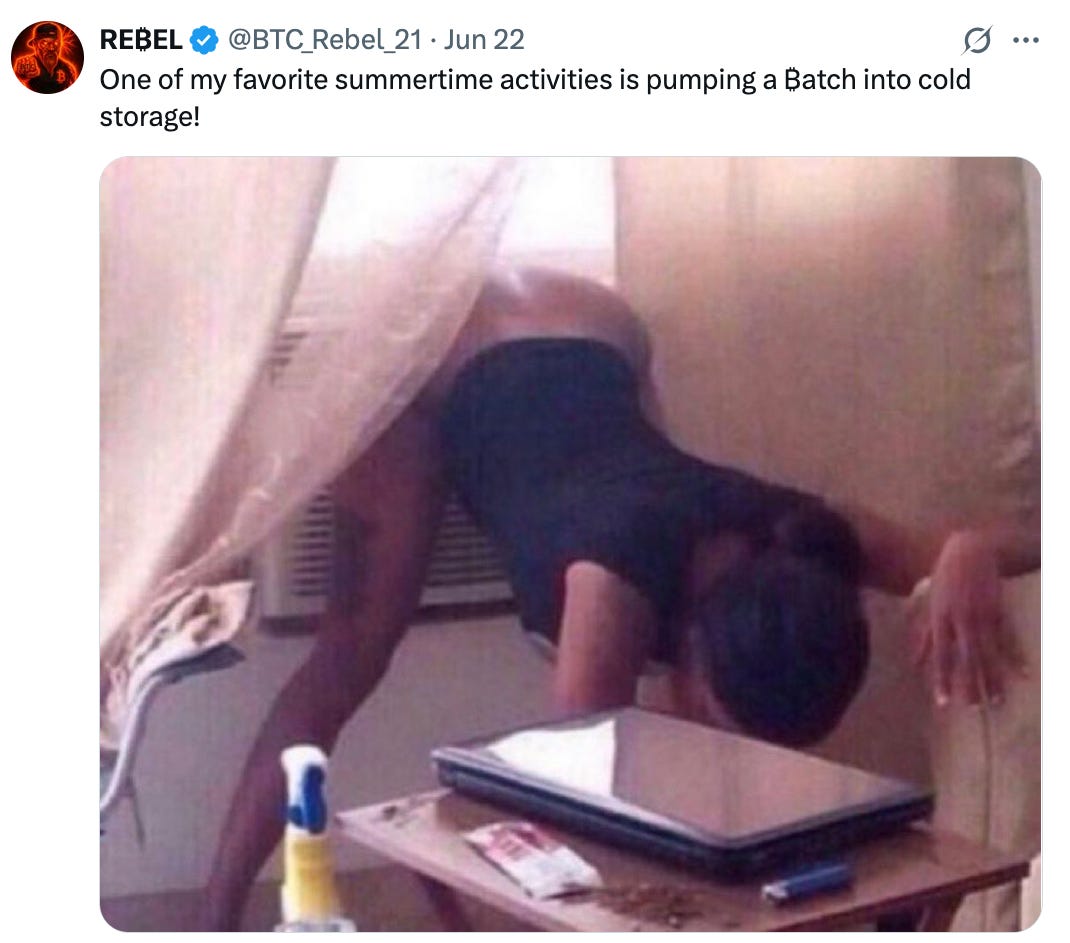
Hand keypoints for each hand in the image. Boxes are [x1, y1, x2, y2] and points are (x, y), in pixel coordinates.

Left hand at [912, 530, 1025, 706]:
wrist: (969, 551)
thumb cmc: (945, 578)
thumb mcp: (930, 605)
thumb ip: (925, 636)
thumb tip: (915, 663)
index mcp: (940, 619)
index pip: (940, 656)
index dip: (941, 680)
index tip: (942, 703)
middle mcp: (960, 620)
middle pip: (965, 658)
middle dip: (969, 683)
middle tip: (974, 708)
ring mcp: (981, 615)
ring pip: (988, 652)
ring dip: (993, 677)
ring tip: (997, 700)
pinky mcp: (999, 610)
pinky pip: (1008, 637)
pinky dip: (1015, 656)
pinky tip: (1022, 673)